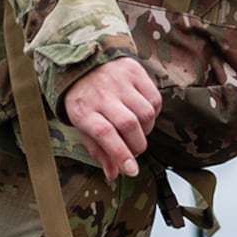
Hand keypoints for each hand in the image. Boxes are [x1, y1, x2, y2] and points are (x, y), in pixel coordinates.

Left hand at [63, 55, 161, 178]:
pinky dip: (153, 113)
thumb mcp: (82, 126)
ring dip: (146, 130)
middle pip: (128, 124)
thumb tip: (114, 174)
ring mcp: (119, 80)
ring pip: (145, 113)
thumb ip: (99, 150)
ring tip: (137, 131)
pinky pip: (154, 98)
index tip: (131, 170)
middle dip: (137, 145)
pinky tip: (143, 115)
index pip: (105, 134)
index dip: (121, 154)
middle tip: (134, 150)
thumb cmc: (84, 100)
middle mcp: (102, 94)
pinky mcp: (134, 71)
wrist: (83, 61)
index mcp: (84, 110)